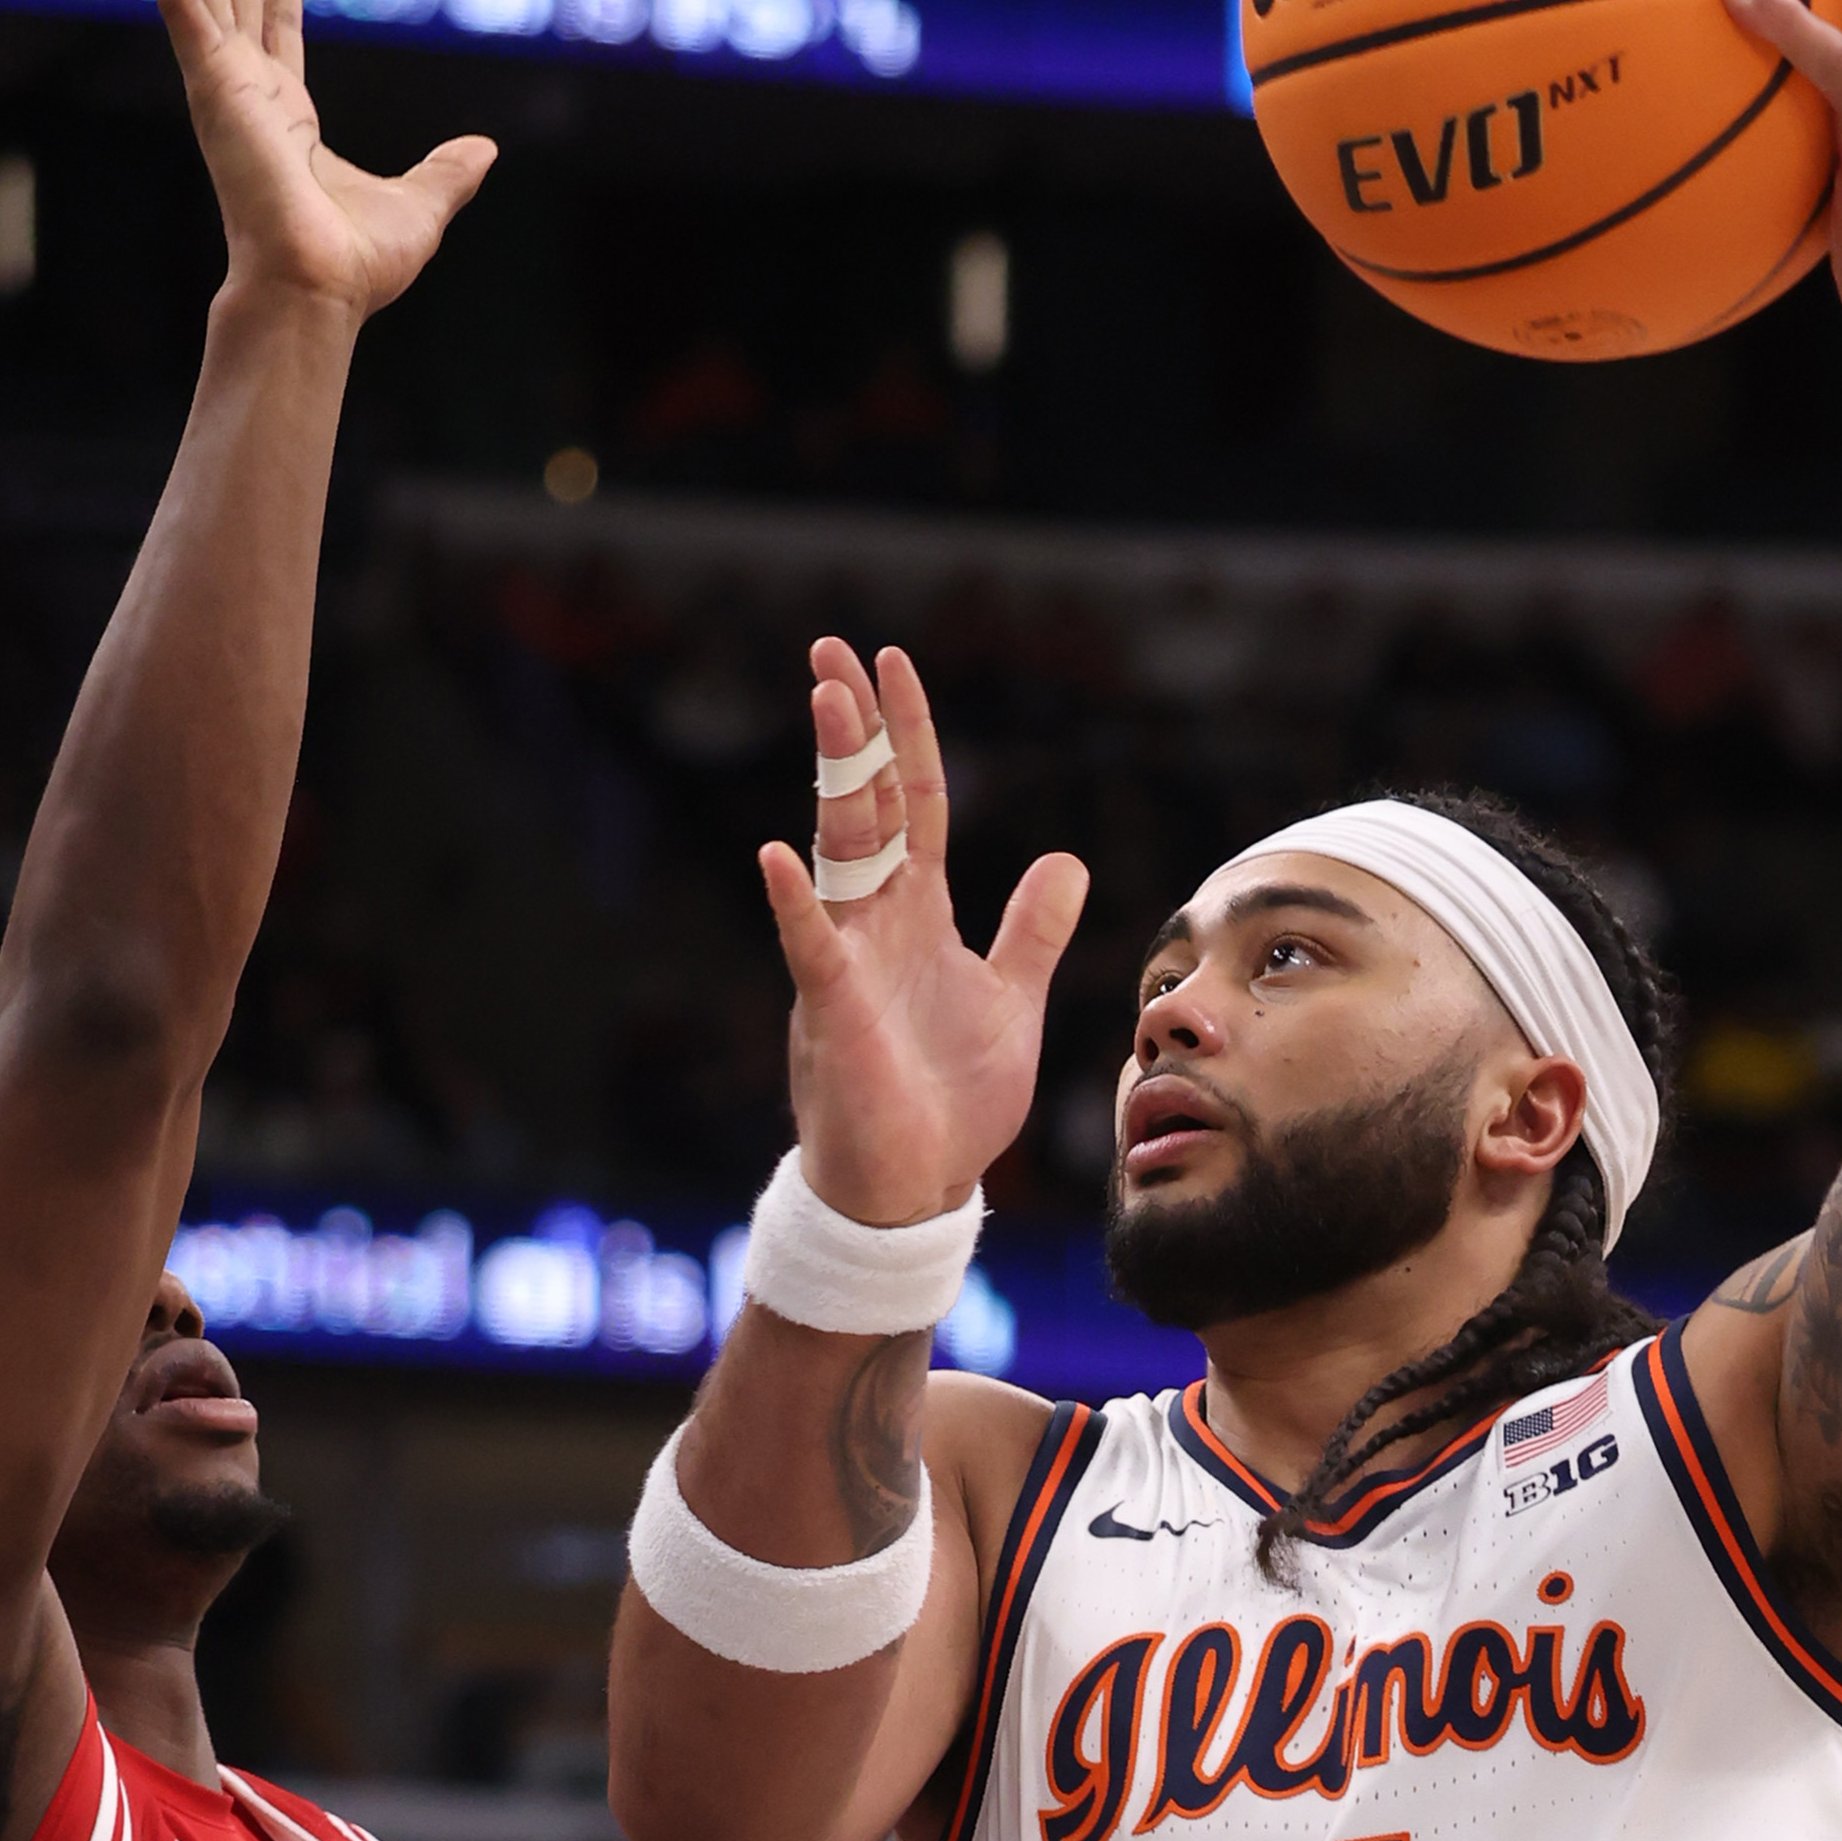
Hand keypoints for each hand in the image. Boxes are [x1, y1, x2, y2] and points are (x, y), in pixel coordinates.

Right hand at [139, 0, 493, 321]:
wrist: (318, 287)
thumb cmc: (357, 265)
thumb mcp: (421, 207)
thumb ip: (448, 173)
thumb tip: (485, 151)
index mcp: (288, 119)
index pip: (278, 29)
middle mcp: (248, 95)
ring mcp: (224, 86)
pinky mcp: (211, 83)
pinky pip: (182, 3)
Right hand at [756, 637, 1086, 1226]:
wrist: (917, 1188)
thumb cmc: (952, 1102)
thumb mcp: (1012, 1000)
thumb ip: (1031, 930)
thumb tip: (1065, 858)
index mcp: (920, 915)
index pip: (918, 803)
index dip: (910, 735)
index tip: (891, 664)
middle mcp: (877, 925)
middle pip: (867, 806)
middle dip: (854, 729)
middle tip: (832, 652)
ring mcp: (849, 963)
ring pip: (840, 852)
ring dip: (836, 778)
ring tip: (827, 703)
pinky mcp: (834, 1015)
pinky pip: (809, 950)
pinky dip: (795, 905)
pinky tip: (777, 855)